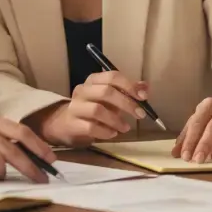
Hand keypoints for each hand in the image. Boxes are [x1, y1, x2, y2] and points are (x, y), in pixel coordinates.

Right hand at [33, 72, 148, 145]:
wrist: (66, 124)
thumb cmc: (92, 108)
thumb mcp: (110, 97)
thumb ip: (127, 91)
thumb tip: (145, 88)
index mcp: (93, 80)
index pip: (112, 77)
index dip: (129, 86)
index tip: (143, 97)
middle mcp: (83, 90)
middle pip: (106, 92)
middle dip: (126, 103)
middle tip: (140, 114)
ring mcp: (75, 107)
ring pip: (98, 110)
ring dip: (116, 120)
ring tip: (125, 128)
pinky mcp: (72, 124)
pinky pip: (91, 127)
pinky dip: (105, 132)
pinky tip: (112, 134)